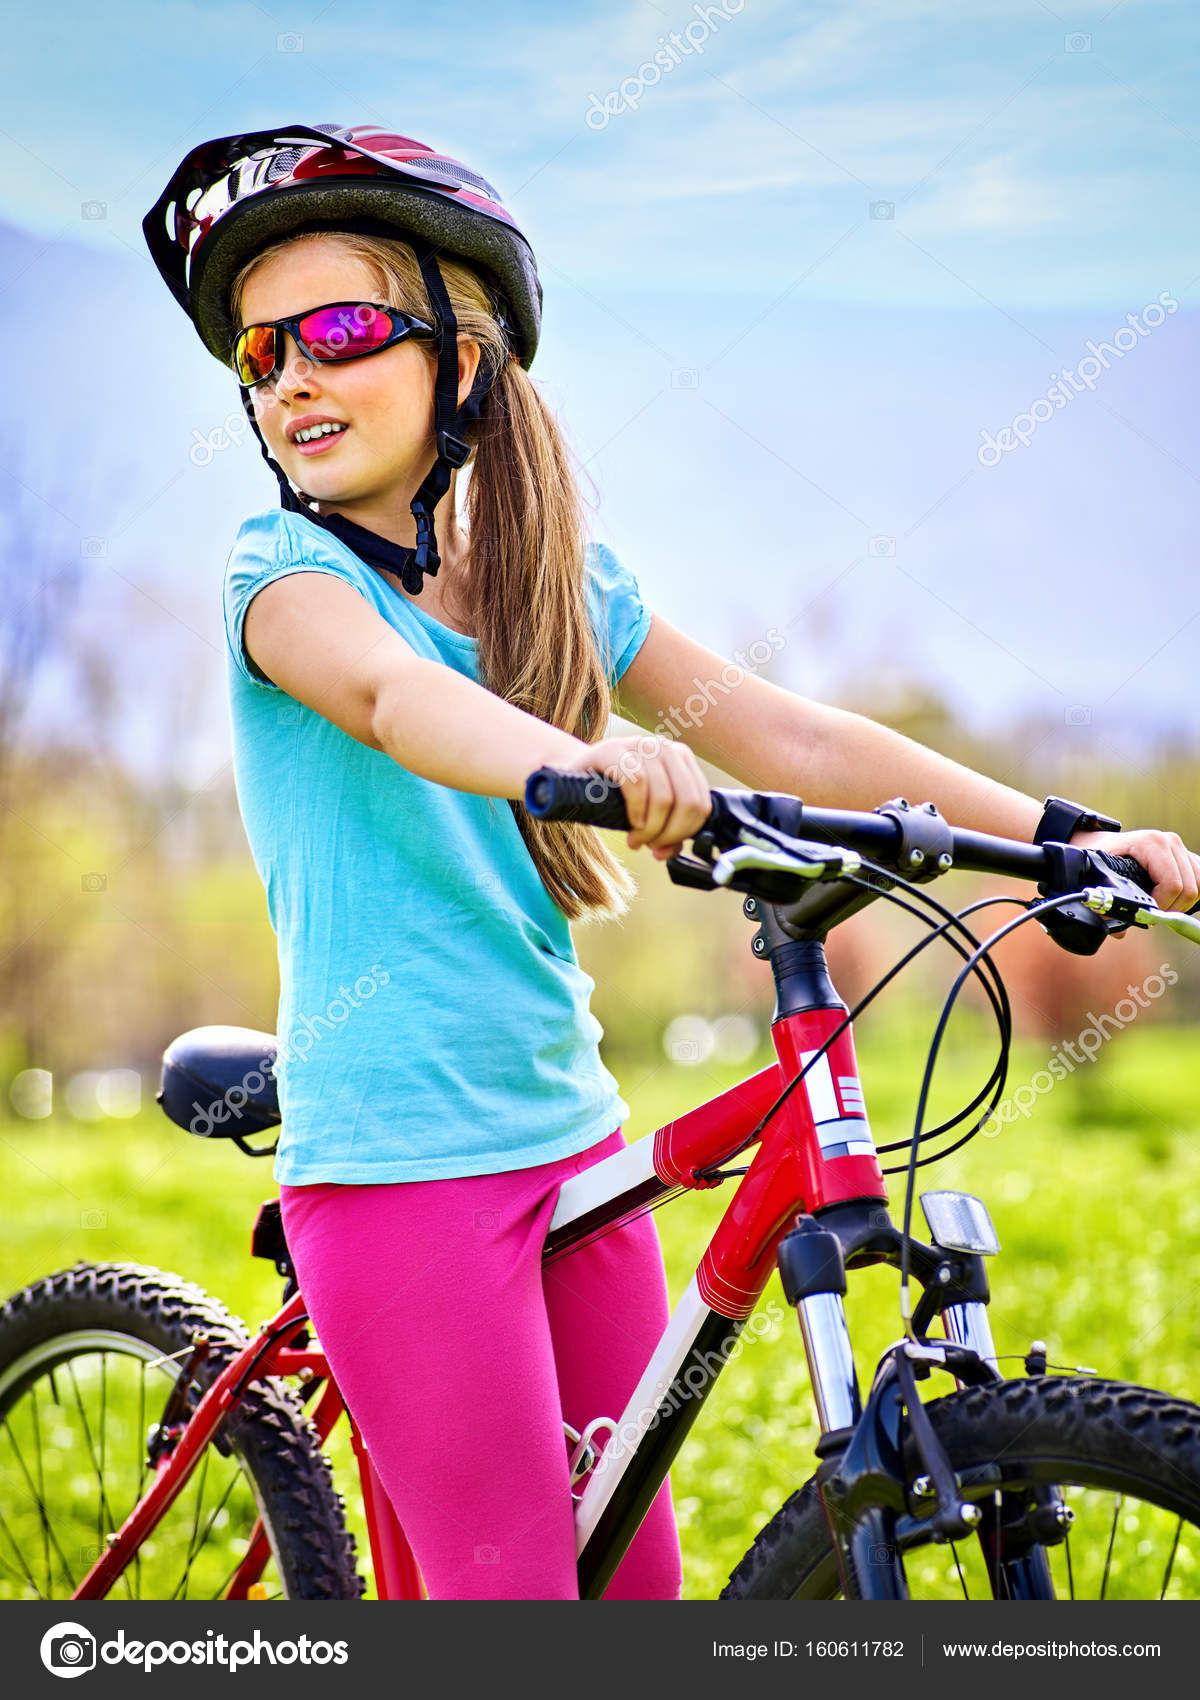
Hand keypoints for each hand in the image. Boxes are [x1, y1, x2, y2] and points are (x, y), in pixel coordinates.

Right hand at [562, 733, 710, 857]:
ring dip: (650, 829)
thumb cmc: (613, 795)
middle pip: (688, 802)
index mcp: (681, 759)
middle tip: (649, 844)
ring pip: (665, 798)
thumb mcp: (647, 813)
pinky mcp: (612, 750)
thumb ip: (666, 832)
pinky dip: (637, 812)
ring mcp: (639, 745)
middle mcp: (664, 748)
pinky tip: (630, 823)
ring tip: (635, 839)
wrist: (573, 774)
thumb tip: (669, 852)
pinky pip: (637, 784)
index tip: (664, 845)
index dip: (685, 833)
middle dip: (668, 833)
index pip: (702, 804)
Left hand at [1070, 825, 1199, 938]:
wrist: (1101, 844)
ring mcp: (1180, 849)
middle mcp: (1170, 842)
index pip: (1172, 885)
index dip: (1161, 906)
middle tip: (1153, 915)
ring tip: (1161, 908)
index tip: (1146, 914)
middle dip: (1171, 908)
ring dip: (1182, 903)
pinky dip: (1190, 896)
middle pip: (1190, 889)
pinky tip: (1173, 901)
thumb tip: (1118, 932)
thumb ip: (1107, 902)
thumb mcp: (1097, 875)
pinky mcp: (1186, 857)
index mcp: (1151, 843)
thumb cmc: (1100, 857)